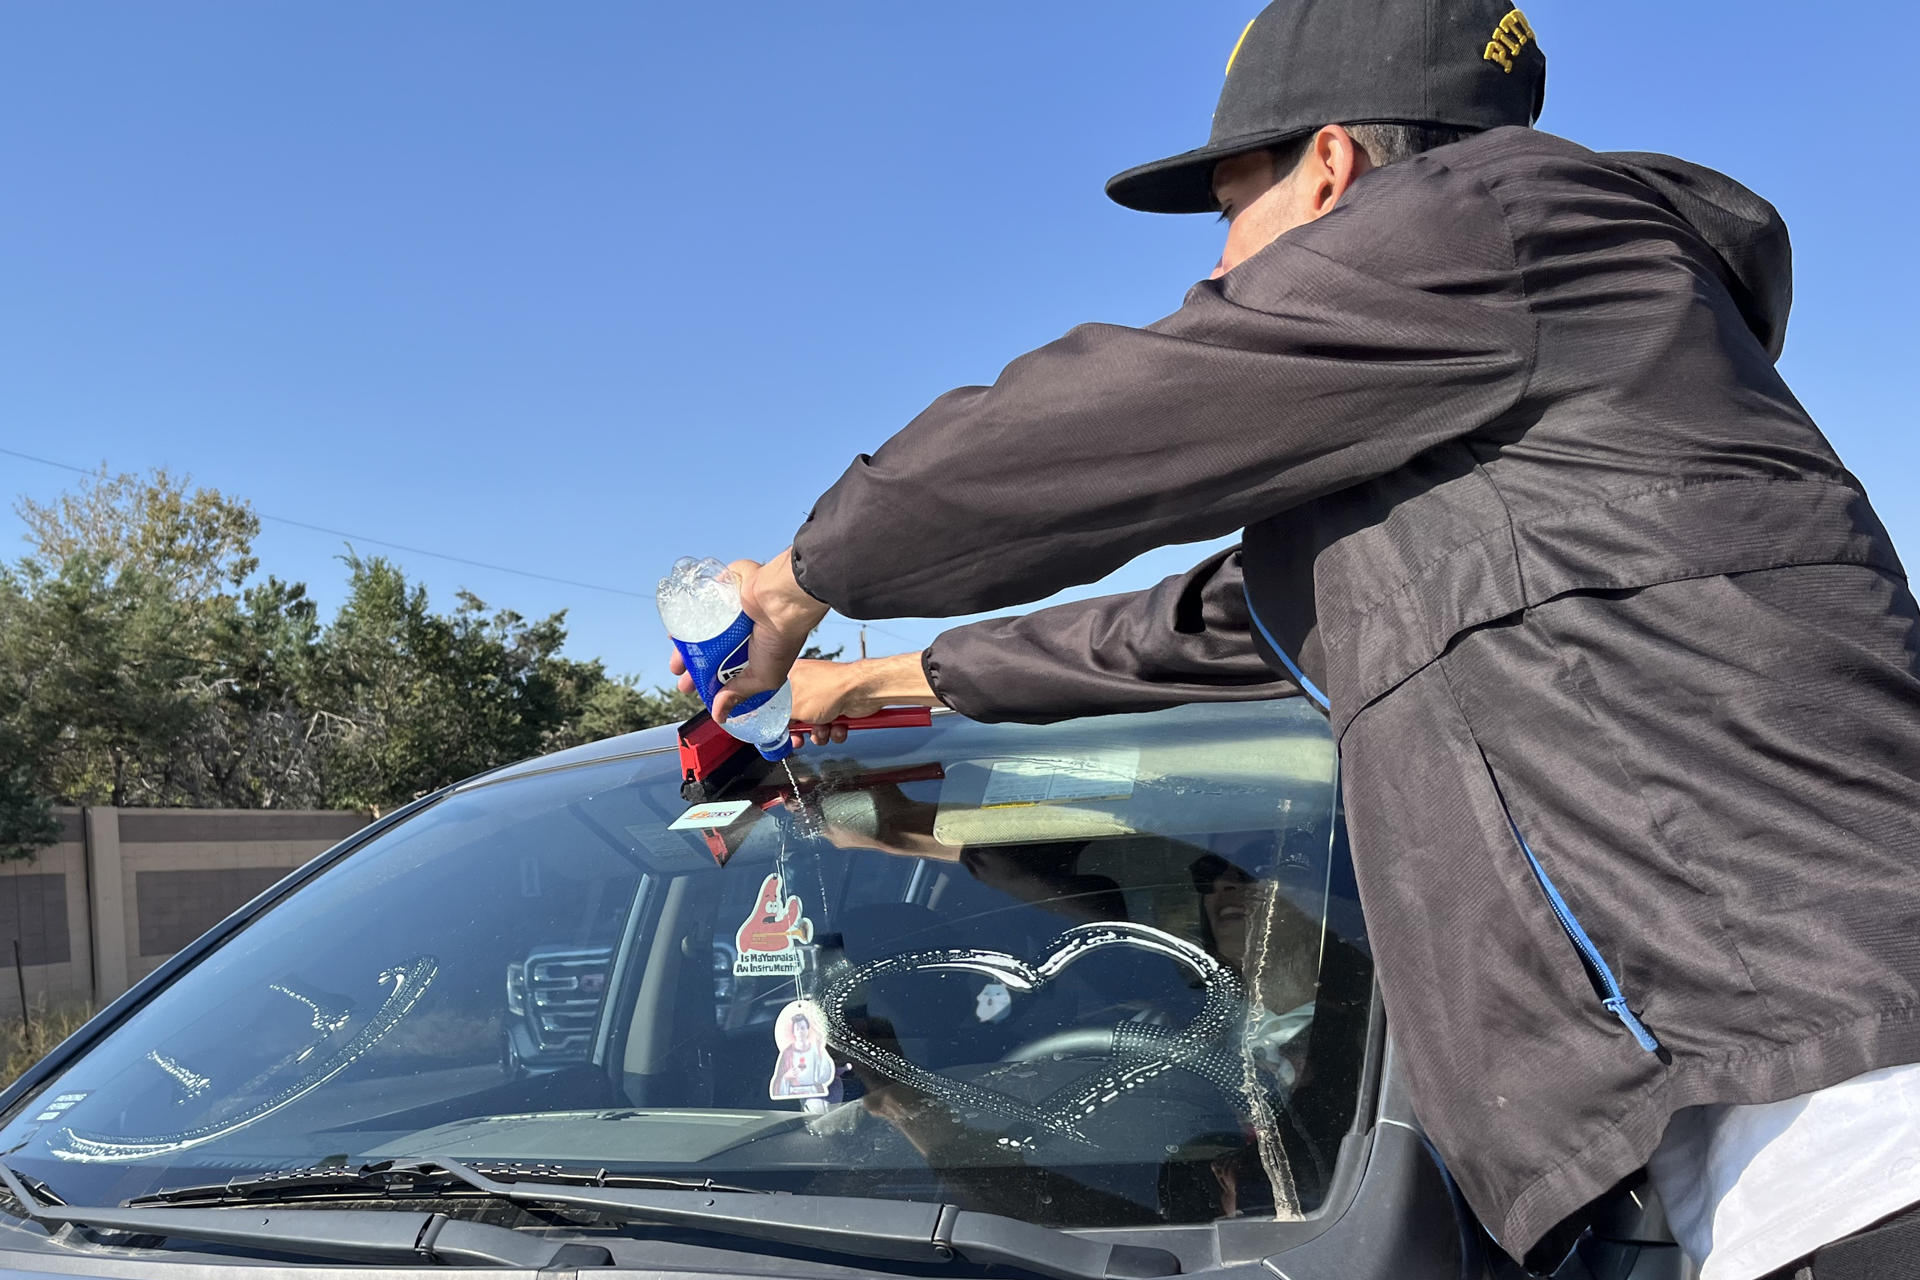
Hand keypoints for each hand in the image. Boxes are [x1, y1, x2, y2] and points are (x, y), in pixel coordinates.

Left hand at [667, 549, 826, 724]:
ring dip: (685, 641)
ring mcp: (731, 610)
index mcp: (753, 652)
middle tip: (679, 673)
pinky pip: (700, 601)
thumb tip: (720, 716)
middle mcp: (741, 632)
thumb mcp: (762, 677)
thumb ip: (739, 694)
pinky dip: (688, 612)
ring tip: (675, 653)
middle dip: (691, 663)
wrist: (781, 601)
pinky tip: (677, 624)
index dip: (706, 680)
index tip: (693, 688)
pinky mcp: (722, 589)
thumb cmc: (779, 640)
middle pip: (709, 649)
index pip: (724, 669)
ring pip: (702, 627)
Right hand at [786, 651, 942, 747]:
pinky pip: (830, 728)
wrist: (861, 691)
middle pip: (794, 718)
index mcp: (790, 678)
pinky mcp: (838, 708)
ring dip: (819, 734)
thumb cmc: (828, 689)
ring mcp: (823, 698)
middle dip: (799, 732)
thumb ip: (776, 716)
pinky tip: (838, 727)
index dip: (774, 718)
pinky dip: (834, 732)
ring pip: (813, 727)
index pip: (774, 701)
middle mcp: (805, 686)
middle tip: (799, 740)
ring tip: (824, 729)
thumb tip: (764, 722)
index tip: (774, 731)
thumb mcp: (792, 706)